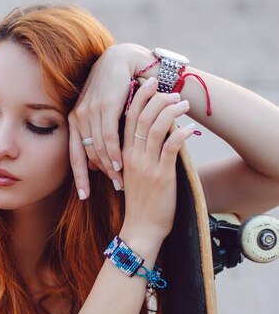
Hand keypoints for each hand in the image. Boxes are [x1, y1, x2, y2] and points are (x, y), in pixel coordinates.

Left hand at [68, 44, 136, 196]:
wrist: (122, 61)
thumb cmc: (114, 92)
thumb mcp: (102, 116)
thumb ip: (97, 138)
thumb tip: (96, 164)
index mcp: (73, 122)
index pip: (74, 156)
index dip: (79, 178)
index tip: (84, 197)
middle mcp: (78, 117)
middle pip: (88, 155)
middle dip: (102, 176)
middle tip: (116, 190)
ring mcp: (90, 111)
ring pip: (99, 148)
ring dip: (110, 168)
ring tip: (121, 182)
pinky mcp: (105, 105)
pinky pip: (109, 136)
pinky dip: (115, 153)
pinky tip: (121, 164)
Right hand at [121, 79, 195, 239]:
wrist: (141, 229)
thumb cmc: (141, 204)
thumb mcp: (134, 176)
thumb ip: (139, 156)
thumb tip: (155, 137)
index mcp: (124, 156)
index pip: (128, 119)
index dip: (138, 98)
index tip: (148, 83)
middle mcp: (132, 157)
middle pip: (141, 118)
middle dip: (155, 98)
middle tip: (170, 88)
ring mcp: (146, 166)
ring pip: (155, 129)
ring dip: (171, 112)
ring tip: (183, 102)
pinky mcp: (161, 175)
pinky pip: (171, 147)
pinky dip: (181, 134)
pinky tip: (190, 128)